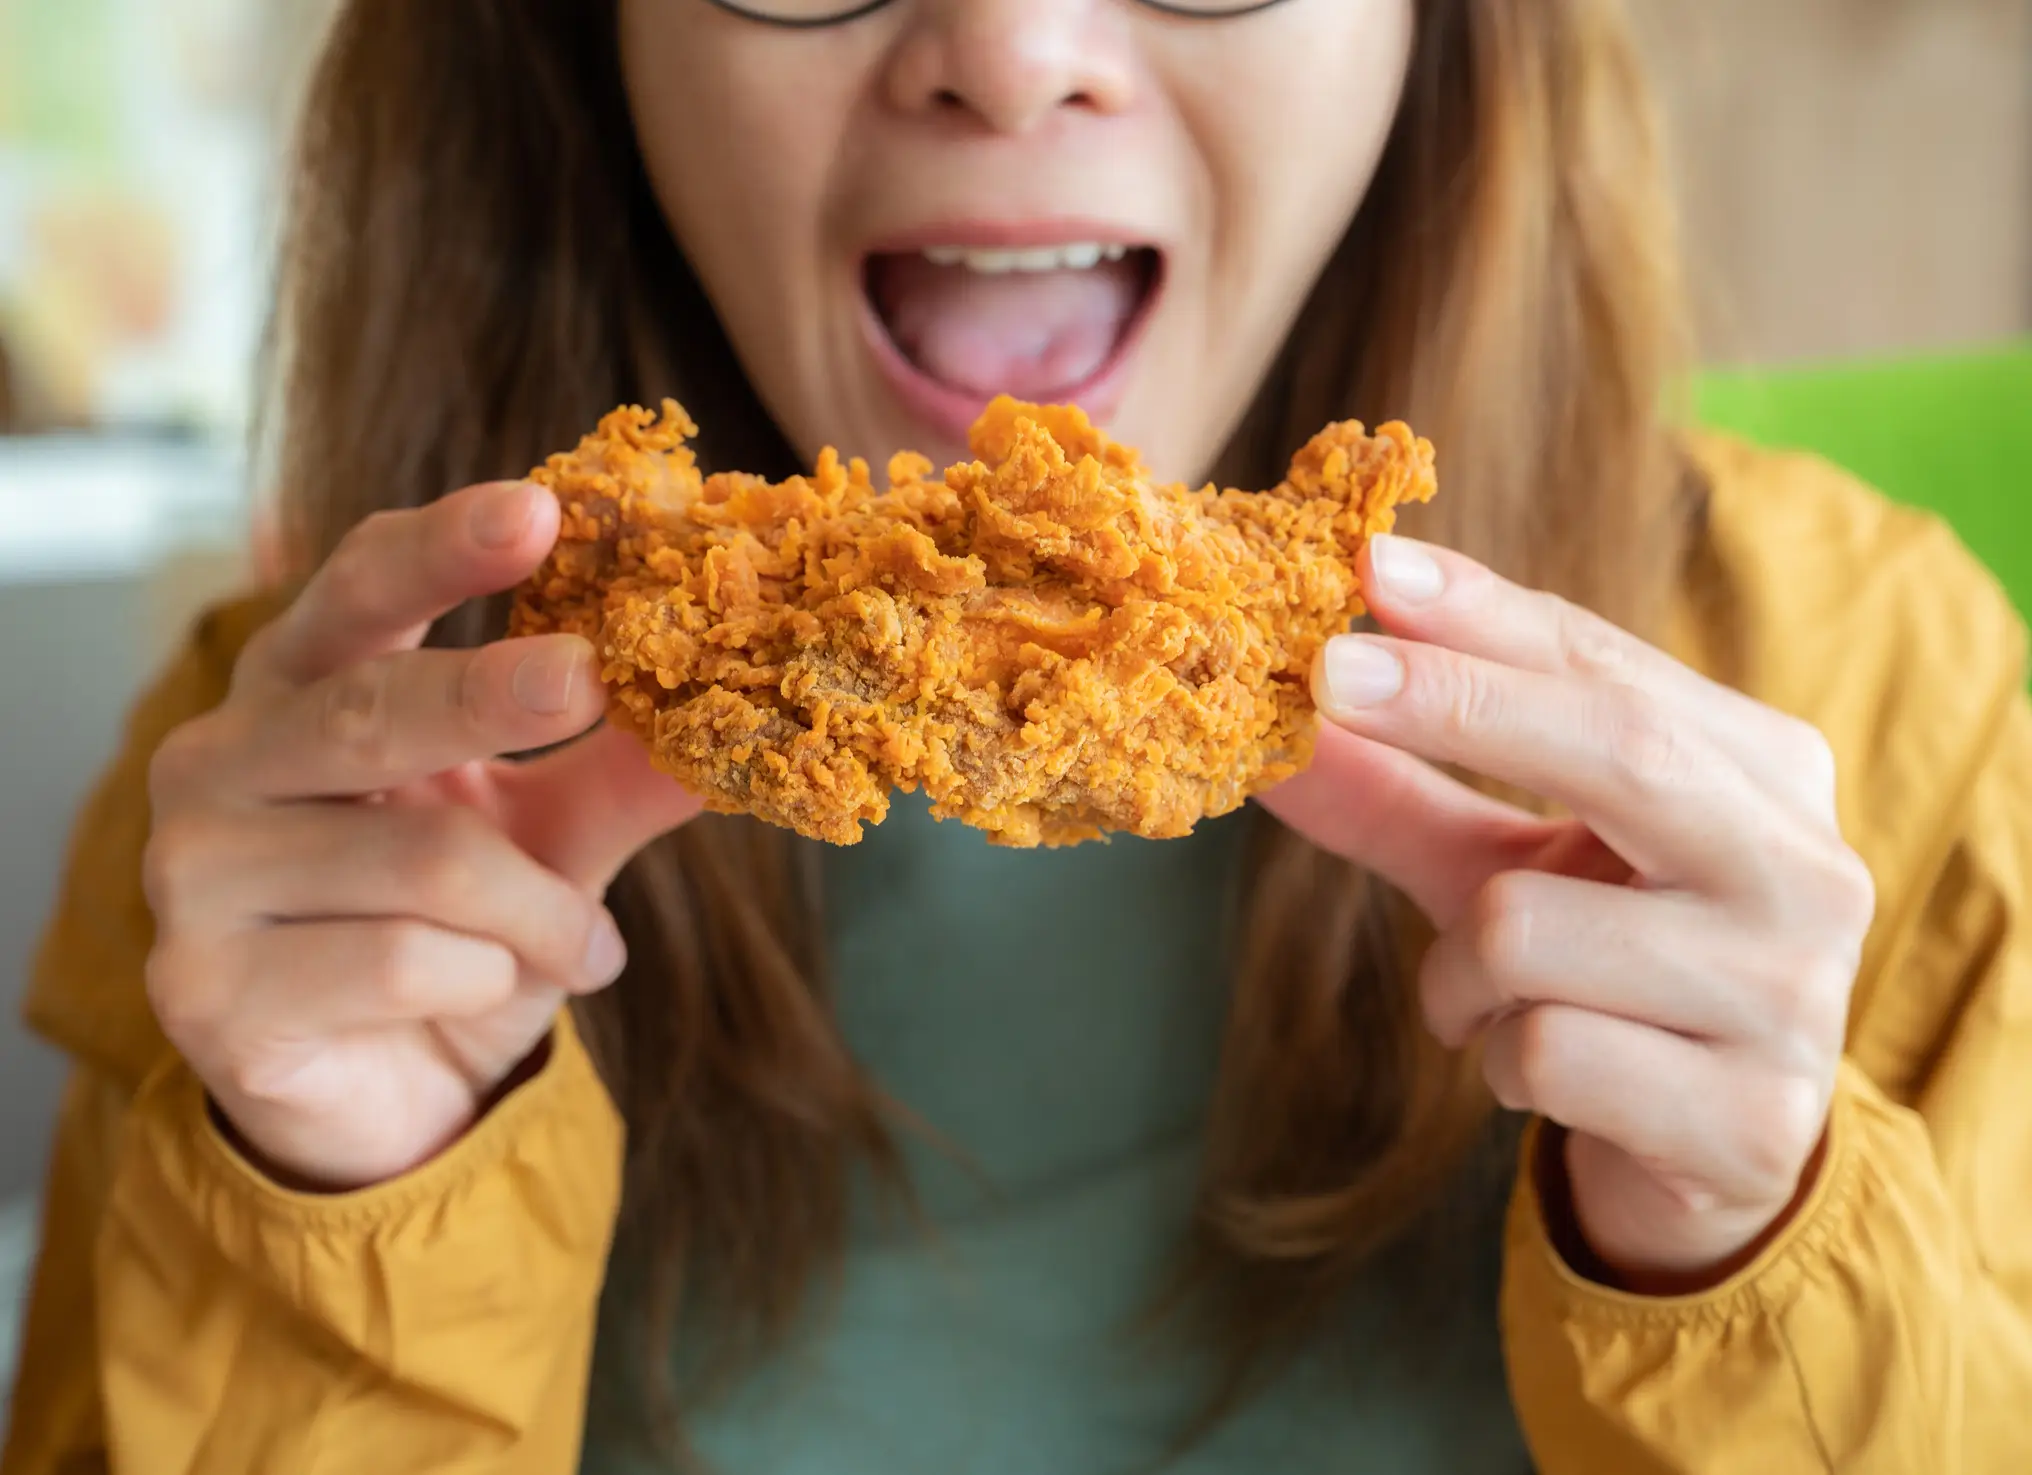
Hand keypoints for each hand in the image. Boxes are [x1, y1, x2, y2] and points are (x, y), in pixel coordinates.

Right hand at [143, 482, 701, 1190]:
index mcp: (300, 688)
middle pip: (367, 707)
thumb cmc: (457, 932)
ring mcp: (193, 875)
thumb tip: (732, 713)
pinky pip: (393, 959)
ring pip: (416, 857)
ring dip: (538, 910)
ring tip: (585, 946)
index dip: (443, 544)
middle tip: (591, 680)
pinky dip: (484, 977)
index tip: (542, 506)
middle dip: (488, 693)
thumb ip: (618, 773)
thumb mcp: (549, 839)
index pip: (359, 587)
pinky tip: (490, 992)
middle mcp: (221, 760)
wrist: (385, 1097)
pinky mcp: (205, 989)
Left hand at [1262, 535, 1873, 1284]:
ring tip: (1490, 1005)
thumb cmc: (1600, 975)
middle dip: (1455, 707)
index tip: (1368, 571)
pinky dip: (1496, 1062)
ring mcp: (1792, 996)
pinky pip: (1543, 1052)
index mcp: (1764, 773)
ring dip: (1456, 975)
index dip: (1483, 618)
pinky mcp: (1750, 1118)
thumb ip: (1398, 791)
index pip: (1609, 666)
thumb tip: (1271, 726)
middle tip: (1325, 684)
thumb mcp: (1500, 867)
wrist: (1703, 1160)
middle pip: (1618, 748)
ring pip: (1528, 929)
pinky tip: (1541, 1076)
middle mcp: (1804, 867)